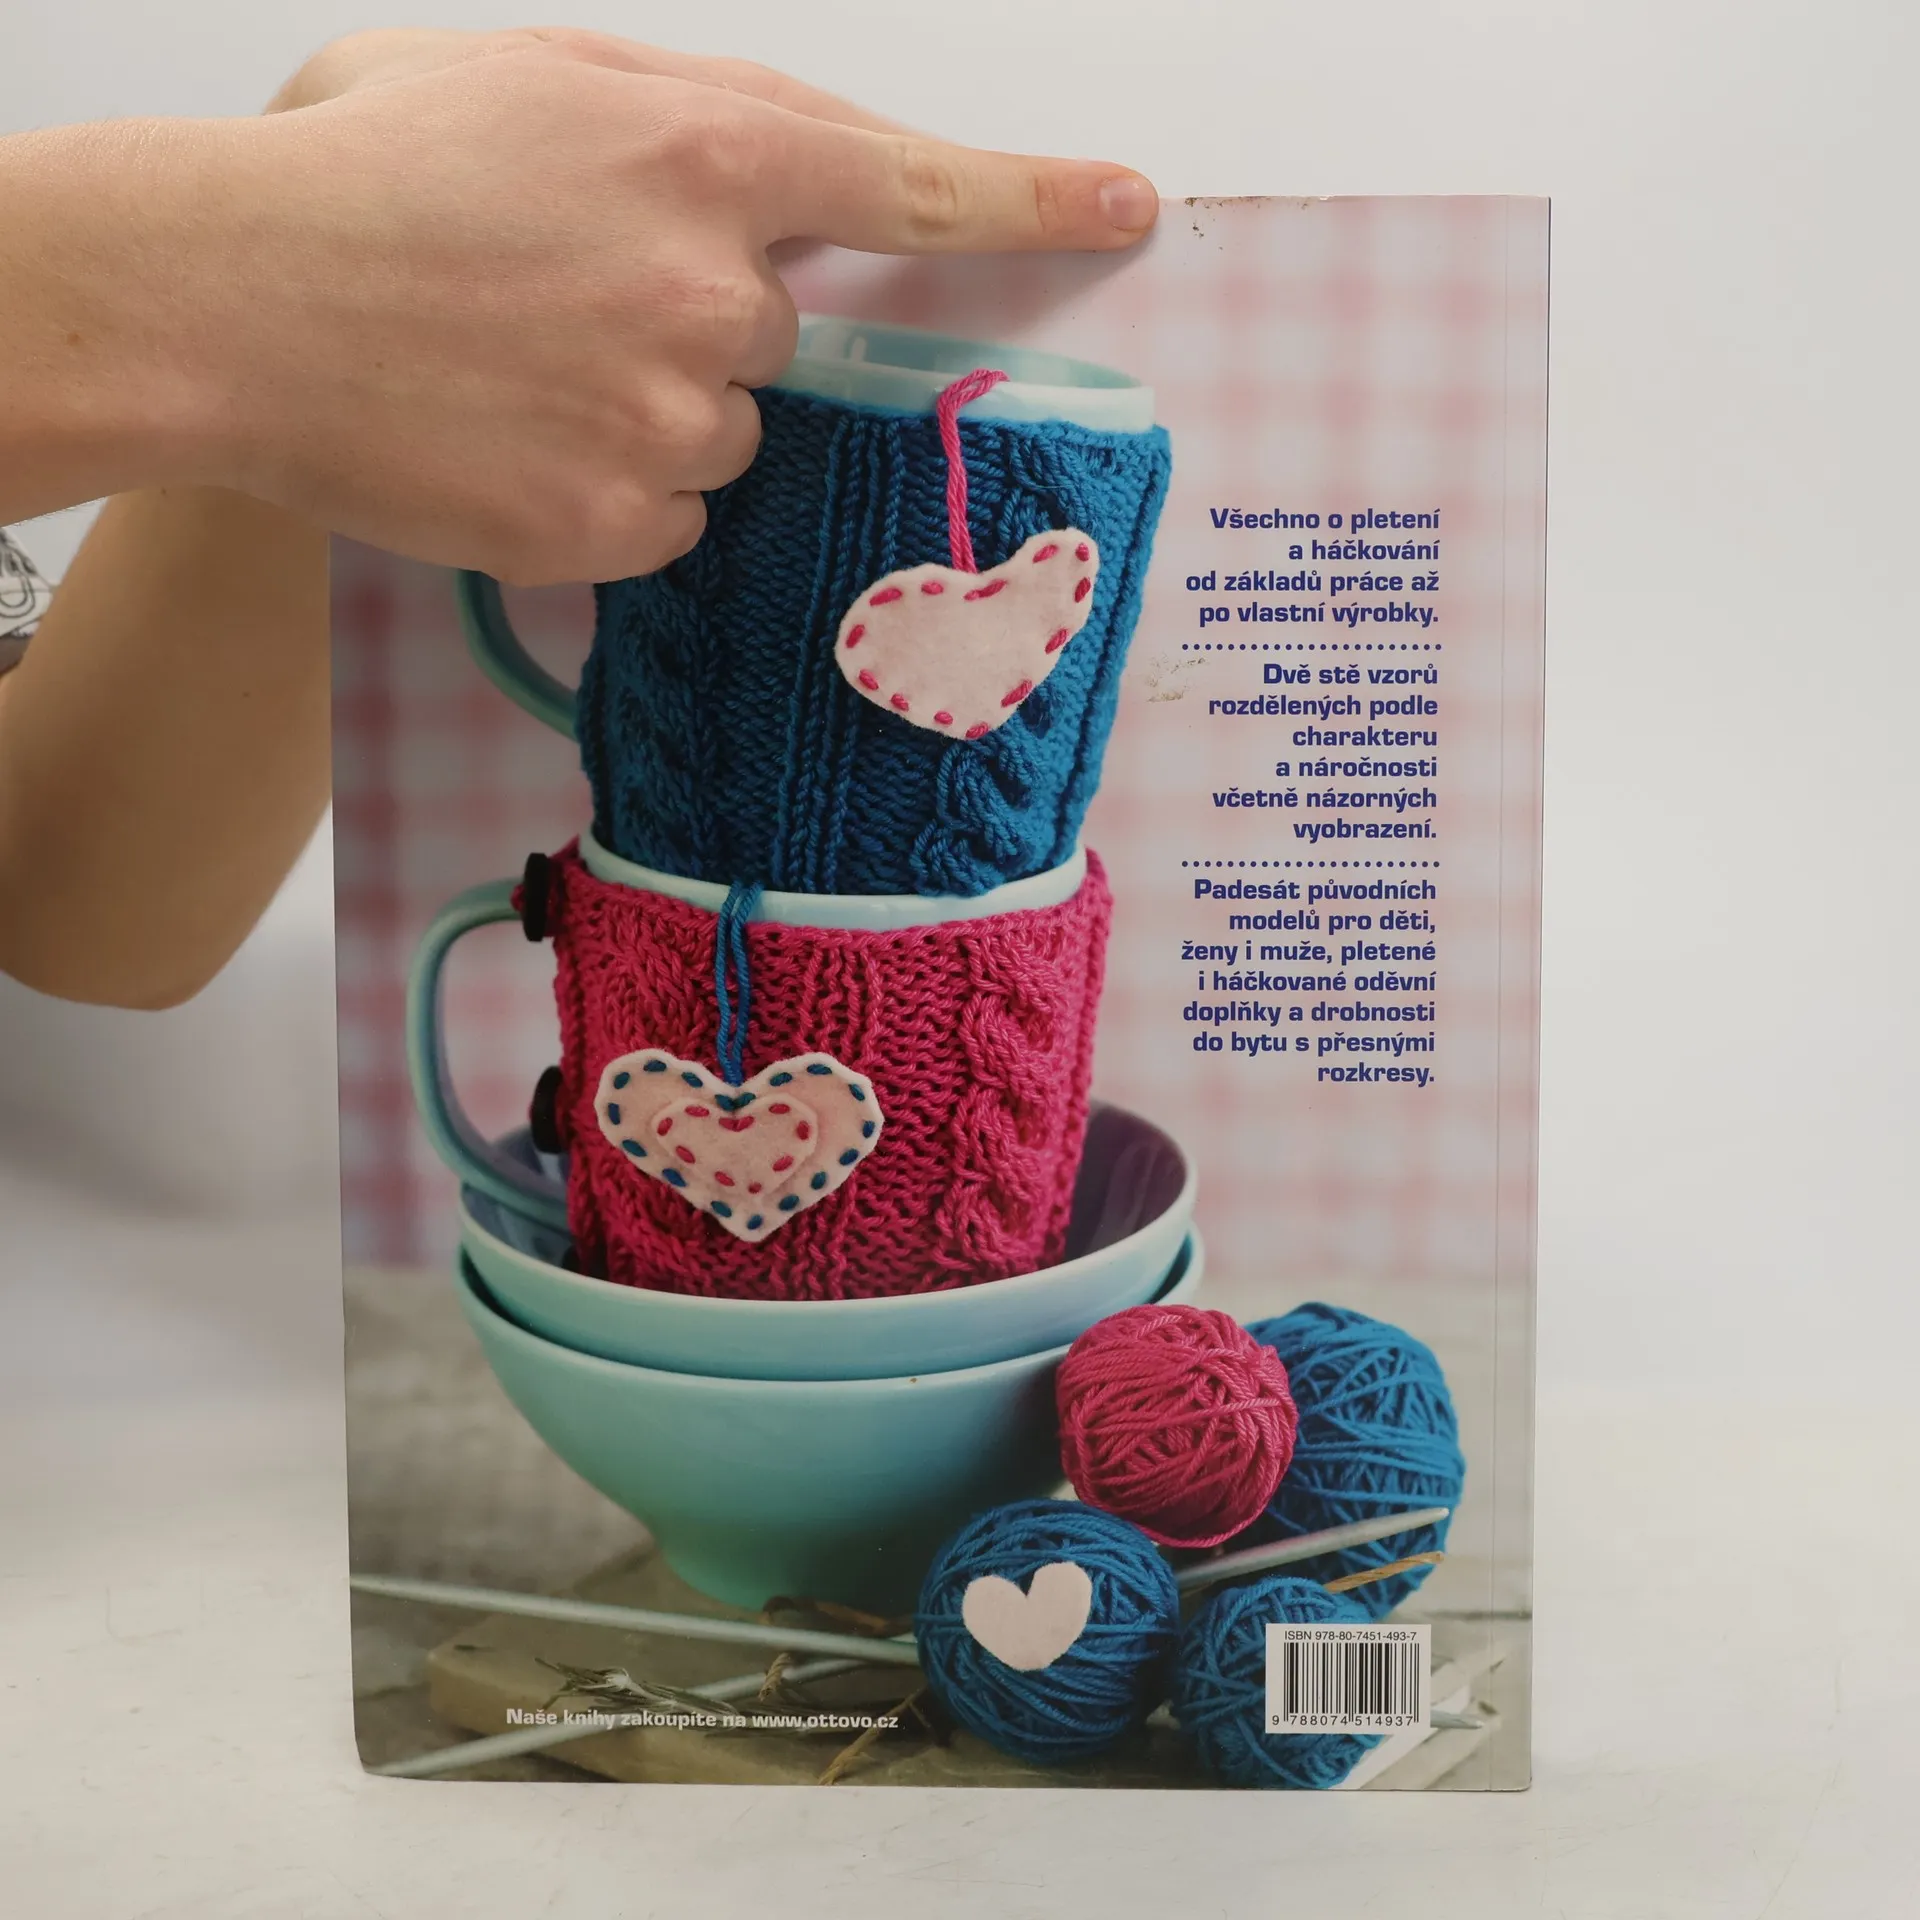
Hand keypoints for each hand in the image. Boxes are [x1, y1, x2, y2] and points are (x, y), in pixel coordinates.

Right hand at [154, 32, 1160, 583]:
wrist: (222, 308)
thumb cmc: (355, 169)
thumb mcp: (521, 75)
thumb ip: (674, 116)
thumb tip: (774, 184)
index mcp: (699, 152)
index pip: (907, 182)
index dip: (1030, 195)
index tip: (1129, 205)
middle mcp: (710, 296)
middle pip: (781, 344)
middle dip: (698, 328)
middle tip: (562, 302)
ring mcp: (670, 424)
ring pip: (724, 442)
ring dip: (650, 417)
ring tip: (514, 375)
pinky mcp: (618, 526)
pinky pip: (668, 523)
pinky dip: (608, 492)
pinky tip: (511, 446)